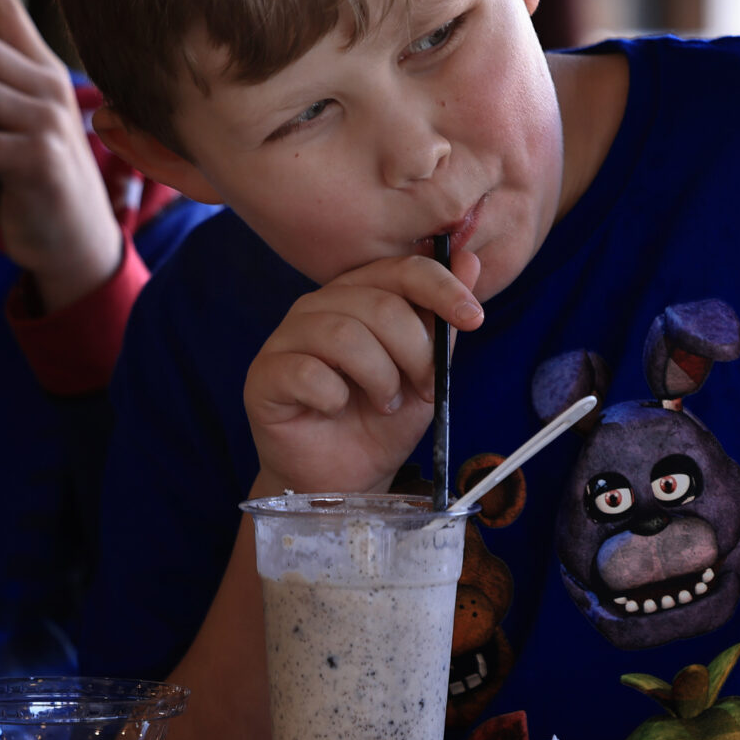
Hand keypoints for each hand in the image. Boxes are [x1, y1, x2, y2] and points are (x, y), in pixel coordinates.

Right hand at [245, 251, 485, 495]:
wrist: (347, 477)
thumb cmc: (382, 420)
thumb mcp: (426, 371)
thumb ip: (443, 320)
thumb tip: (469, 261)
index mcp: (360, 294)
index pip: (402, 269)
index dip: (443, 288)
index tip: (474, 319)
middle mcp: (320, 305)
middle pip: (379, 305)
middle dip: (415, 353)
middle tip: (424, 390)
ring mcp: (288, 336)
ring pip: (344, 335)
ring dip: (380, 377)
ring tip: (385, 403)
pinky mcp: (265, 373)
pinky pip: (307, 371)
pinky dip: (334, 396)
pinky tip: (336, 409)